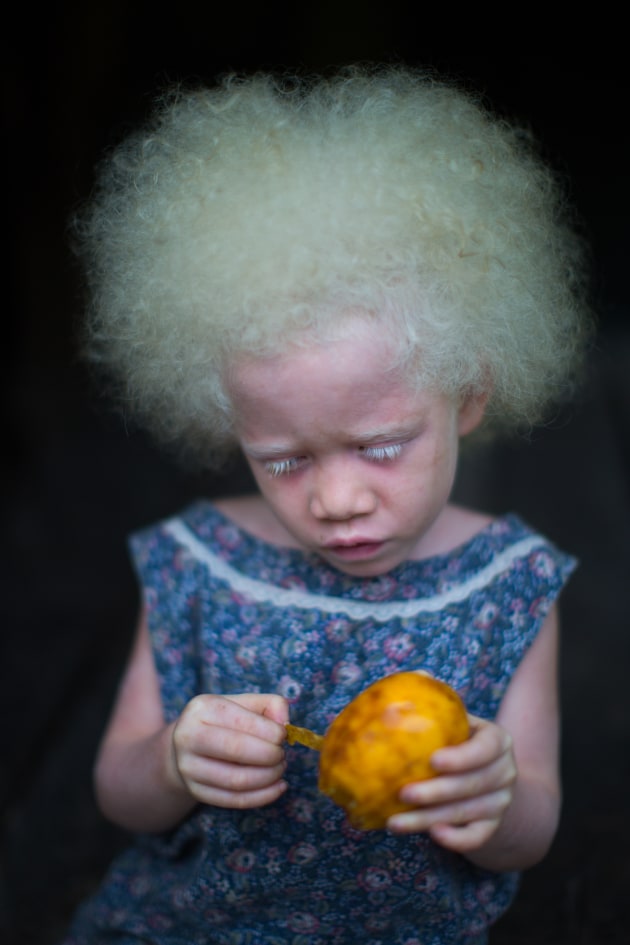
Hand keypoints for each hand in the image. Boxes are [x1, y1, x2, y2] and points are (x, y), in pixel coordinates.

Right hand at [171, 692, 288, 809]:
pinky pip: (234, 800)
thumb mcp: (244, 703)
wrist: (188, 745)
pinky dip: (263, 796)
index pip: (241, 722)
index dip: (270, 732)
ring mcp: (189, 767)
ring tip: (279, 768)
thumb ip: (271, 705)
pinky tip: (278, 786)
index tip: (283, 736)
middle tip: (282, 754)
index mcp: (202, 708)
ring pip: (237, 780)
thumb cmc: (224, 721)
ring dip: (269, 777)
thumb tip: (285, 726)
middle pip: (236, 750)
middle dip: (270, 755)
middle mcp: (188, 737)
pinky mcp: (196, 790)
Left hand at [386, 715, 515, 853]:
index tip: (432, 761)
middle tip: (403, 793)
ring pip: (466, 813)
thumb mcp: (458, 721)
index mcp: (498, 741)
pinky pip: (476, 837)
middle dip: (436, 792)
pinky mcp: (493, 825)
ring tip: (396, 821)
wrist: (486, 772)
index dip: (461, 757)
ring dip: (429, 819)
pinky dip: (456, 840)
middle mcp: (505, 772)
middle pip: (472, 785)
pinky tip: (431, 834)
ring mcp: (501, 801)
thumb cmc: (460, 740)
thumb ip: (441, 706)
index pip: (485, 749)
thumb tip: (412, 687)